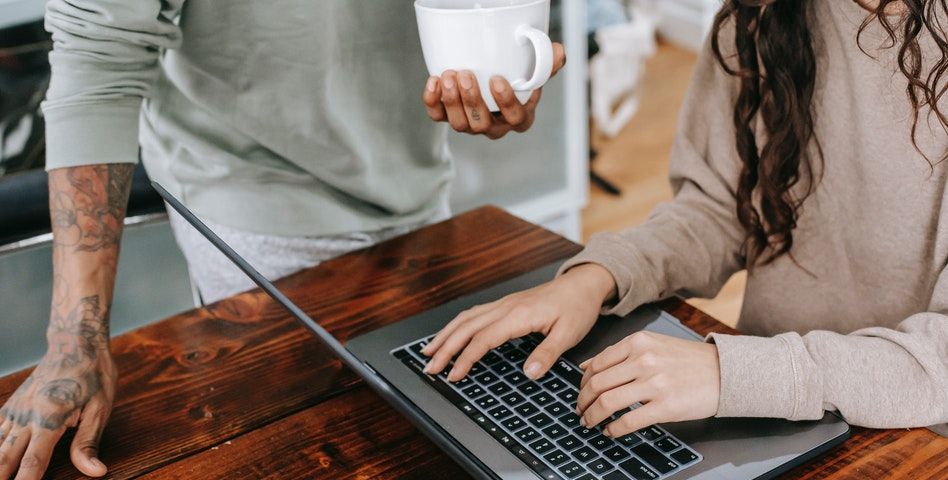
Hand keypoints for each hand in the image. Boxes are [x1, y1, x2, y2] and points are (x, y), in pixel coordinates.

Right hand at [0, 351, 116, 478]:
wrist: (76, 343)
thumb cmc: (93, 375)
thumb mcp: (100, 409)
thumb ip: (88, 443)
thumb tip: (96, 471)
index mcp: (50, 419)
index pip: (32, 463)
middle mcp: (26, 417)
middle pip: (3, 459)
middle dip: (1, 477)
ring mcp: (15, 411)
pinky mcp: (11, 406)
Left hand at [422, 42, 566, 138]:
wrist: (490, 80)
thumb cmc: (516, 80)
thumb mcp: (534, 72)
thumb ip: (547, 63)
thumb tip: (558, 52)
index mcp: (519, 117)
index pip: (516, 118)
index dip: (506, 103)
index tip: (497, 80)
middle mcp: (494, 126)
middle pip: (483, 125)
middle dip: (472, 100)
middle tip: (466, 75)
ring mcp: (471, 124)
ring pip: (460, 124)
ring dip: (452, 101)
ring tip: (449, 75)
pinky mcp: (449, 117)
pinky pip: (438, 117)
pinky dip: (433, 101)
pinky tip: (433, 82)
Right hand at [422, 263, 616, 381]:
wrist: (582, 284)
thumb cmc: (577, 307)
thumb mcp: (569, 334)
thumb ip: (547, 354)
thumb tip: (529, 373)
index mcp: (519, 315)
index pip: (484, 339)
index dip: (466, 358)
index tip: (454, 376)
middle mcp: (506, 307)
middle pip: (466, 327)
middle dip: (445, 348)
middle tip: (429, 367)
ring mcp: (503, 304)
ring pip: (466, 318)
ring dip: (445, 335)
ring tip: (429, 351)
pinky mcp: (505, 304)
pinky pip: (473, 314)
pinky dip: (456, 325)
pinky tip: (450, 334)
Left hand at [576, 331, 720, 437]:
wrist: (723, 371)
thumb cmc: (687, 360)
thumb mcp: (652, 345)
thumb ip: (619, 354)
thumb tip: (584, 367)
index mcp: (638, 342)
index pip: (596, 364)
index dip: (582, 383)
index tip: (580, 393)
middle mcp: (644, 360)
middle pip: (597, 384)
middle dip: (582, 401)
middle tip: (580, 410)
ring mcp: (655, 383)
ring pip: (607, 402)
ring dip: (592, 416)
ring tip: (589, 422)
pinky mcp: (666, 406)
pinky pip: (628, 421)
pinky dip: (613, 429)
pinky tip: (610, 431)